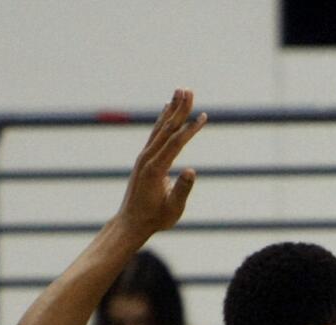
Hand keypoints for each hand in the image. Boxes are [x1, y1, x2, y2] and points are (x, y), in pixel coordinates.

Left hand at [116, 88, 206, 239]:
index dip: (190, 129)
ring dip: (171, 109)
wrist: (131, 223)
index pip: (175, 143)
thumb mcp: (173, 209)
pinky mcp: (145, 159)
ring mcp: (144, 157)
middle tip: (188, 90)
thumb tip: (192, 171)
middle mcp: (147, 158)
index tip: (203, 117)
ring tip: (180, 92)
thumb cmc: (155, 218)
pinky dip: (163, 120)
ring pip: (160, 128)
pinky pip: (156, 135)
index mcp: (155, 169)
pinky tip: (167, 110)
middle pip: (166, 128)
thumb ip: (182, 190)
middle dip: (179, 109)